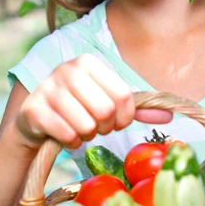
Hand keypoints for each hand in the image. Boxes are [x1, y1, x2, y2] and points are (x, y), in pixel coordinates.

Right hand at [15, 54, 171, 148]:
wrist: (35, 121)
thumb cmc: (78, 109)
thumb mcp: (106, 103)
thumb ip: (136, 108)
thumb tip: (170, 115)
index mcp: (88, 62)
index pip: (123, 95)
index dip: (125, 117)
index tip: (117, 122)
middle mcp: (67, 69)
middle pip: (106, 110)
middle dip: (105, 127)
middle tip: (96, 127)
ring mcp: (48, 88)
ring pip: (86, 125)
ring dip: (87, 136)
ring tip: (79, 129)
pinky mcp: (34, 110)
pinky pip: (66, 135)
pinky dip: (71, 142)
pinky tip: (65, 135)